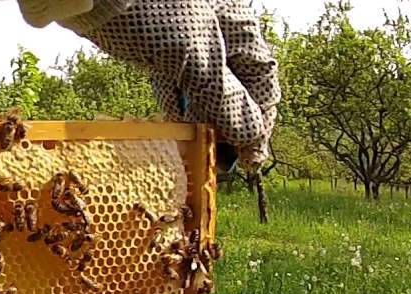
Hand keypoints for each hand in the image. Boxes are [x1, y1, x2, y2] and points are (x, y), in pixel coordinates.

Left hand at [60, 0, 278, 168]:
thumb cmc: (149, 13)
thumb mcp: (193, 59)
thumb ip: (222, 97)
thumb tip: (250, 138)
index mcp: (238, 29)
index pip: (261, 81)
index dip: (259, 121)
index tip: (250, 158)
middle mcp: (217, 32)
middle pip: (233, 86)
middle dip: (227, 125)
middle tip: (218, 161)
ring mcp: (184, 38)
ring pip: (201, 87)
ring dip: (199, 120)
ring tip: (195, 152)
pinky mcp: (155, 46)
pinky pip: (173, 81)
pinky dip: (174, 105)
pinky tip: (171, 128)